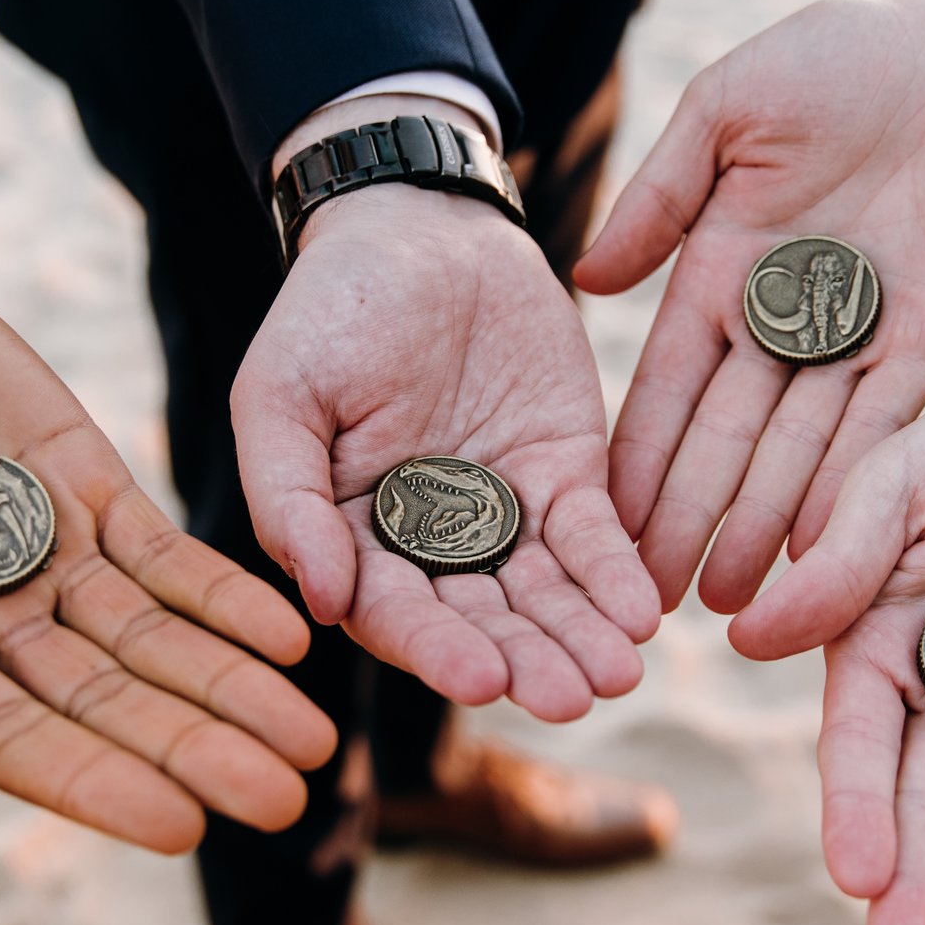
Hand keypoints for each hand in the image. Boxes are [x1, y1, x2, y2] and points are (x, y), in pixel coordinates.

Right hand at [0, 237, 336, 853]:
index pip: (10, 738)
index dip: (93, 782)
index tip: (180, 828)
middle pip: (105, 705)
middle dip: (195, 752)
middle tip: (286, 803)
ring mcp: (38, 551)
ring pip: (152, 640)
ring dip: (232, 689)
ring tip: (316, 740)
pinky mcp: (81, 482)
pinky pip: (166, 552)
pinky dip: (226, 593)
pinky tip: (291, 633)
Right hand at [233, 185, 660, 720]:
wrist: (416, 226)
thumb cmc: (327, 312)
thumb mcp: (280, 396)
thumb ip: (290, 499)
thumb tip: (322, 605)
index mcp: (356, 540)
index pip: (396, 612)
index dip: (437, 649)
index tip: (482, 680)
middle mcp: (432, 546)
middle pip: (482, 620)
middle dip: (529, 661)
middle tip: (573, 698)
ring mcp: (505, 514)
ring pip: (546, 593)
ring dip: (582, 637)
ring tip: (619, 675)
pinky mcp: (569, 475)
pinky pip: (595, 536)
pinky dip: (618, 574)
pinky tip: (644, 612)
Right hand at [576, 0, 924, 612]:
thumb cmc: (845, 57)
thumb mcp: (728, 109)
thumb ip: (661, 196)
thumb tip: (586, 281)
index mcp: (720, 270)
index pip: (665, 384)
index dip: (635, 458)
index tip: (598, 525)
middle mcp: (781, 321)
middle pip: (724, 440)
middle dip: (687, 521)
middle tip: (650, 601)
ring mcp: (854, 338)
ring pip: (796, 452)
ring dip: (761, 527)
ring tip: (728, 602)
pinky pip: (881, 429)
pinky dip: (848, 485)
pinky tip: (818, 545)